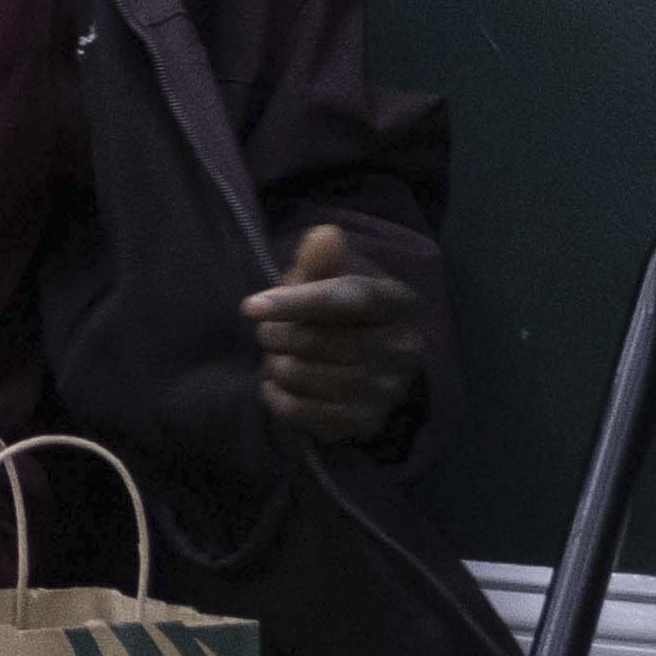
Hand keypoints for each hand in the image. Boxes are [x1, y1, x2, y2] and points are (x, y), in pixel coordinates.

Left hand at [244, 216, 427, 450]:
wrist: (372, 369)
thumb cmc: (340, 315)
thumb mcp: (331, 281)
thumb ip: (322, 261)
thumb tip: (324, 234)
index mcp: (400, 303)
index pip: (347, 299)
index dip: (296, 302)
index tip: (249, 307)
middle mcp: (405, 347)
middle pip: (322, 341)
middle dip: (277, 336)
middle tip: (264, 334)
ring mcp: (389, 389)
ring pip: (310, 377)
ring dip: (275, 366)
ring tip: (273, 357)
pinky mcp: (367, 421)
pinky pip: (305, 411)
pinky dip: (278, 398)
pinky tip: (274, 385)